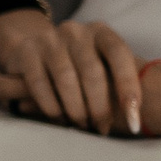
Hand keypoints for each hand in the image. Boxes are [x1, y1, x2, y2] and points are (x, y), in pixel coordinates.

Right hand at [0, 13, 148, 134]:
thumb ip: (116, 83)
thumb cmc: (80, 66)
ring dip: (76, 109)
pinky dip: (52, 106)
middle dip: (99, 106)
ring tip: (82, 126)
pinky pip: (40, 83)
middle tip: (102, 129)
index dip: (128, 87)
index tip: (133, 120)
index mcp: (100, 31)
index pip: (119, 54)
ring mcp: (49, 39)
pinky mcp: (27, 52)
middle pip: (92, 71)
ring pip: (66, 79)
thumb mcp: (102, 65)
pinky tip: (60, 119)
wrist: (36, 48)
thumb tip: (134, 119)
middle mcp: (75, 31)